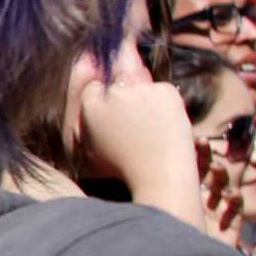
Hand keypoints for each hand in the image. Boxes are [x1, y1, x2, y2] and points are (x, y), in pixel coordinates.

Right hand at [73, 74, 197, 203]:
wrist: (159, 175)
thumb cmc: (125, 167)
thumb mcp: (92, 146)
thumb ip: (90, 117)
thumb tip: (94, 82)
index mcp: (90, 107)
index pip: (93, 88)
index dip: (104, 98)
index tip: (114, 111)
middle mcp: (113, 93)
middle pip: (117, 80)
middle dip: (125, 91)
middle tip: (135, 118)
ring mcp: (141, 89)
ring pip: (142, 82)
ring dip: (145, 96)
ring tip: (150, 126)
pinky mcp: (165, 90)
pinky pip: (163, 89)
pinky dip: (165, 102)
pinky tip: (165, 123)